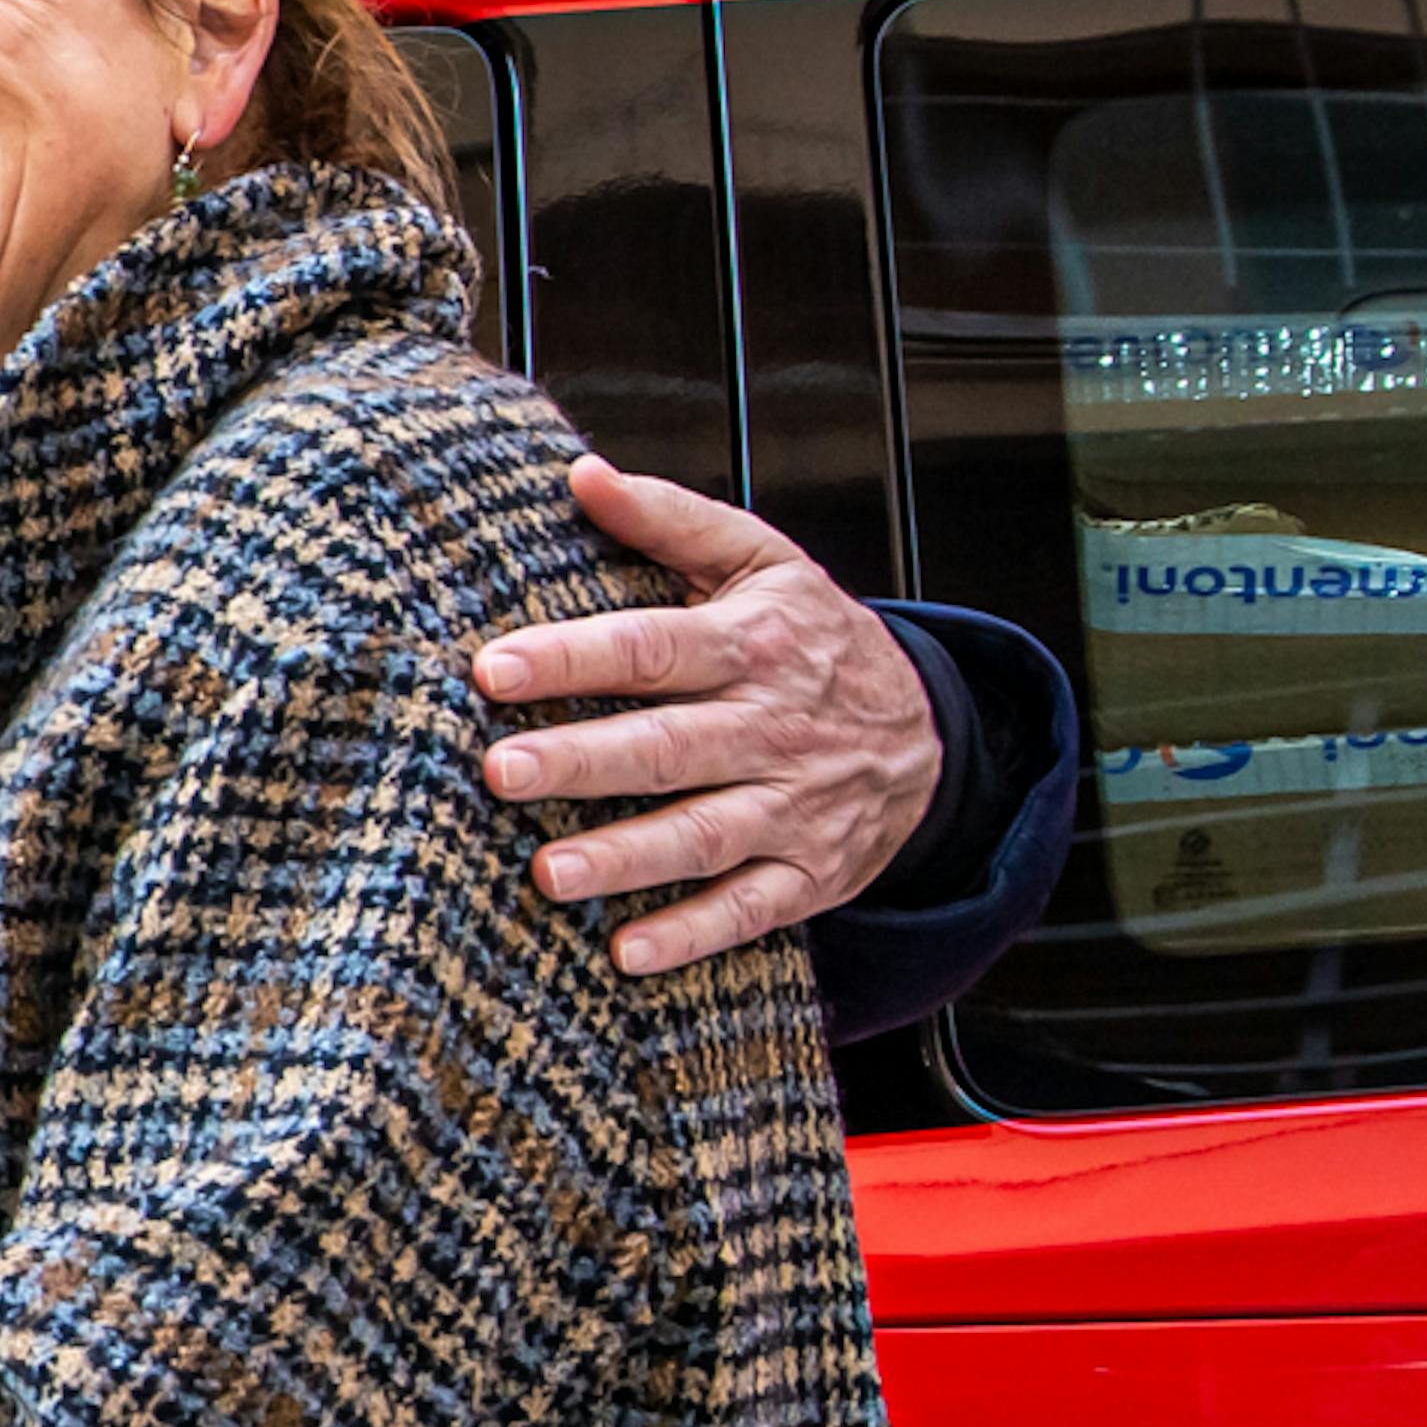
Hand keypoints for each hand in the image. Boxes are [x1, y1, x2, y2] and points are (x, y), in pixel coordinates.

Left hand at [471, 460, 942, 974]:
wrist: (934, 729)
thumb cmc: (810, 639)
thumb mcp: (763, 562)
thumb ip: (671, 521)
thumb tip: (582, 475)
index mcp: (750, 644)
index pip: (653, 648)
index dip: (575, 657)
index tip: (493, 668)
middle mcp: (771, 727)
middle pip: (669, 746)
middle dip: (585, 760)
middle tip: (499, 772)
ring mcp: (793, 806)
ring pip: (706, 834)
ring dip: (628, 857)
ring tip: (548, 873)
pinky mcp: (809, 873)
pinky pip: (750, 909)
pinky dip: (693, 935)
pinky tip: (626, 951)